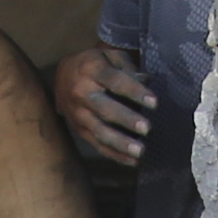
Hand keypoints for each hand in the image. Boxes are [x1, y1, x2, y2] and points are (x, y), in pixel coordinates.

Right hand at [53, 42, 155, 167]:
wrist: (62, 76)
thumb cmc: (95, 64)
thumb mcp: (109, 56)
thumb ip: (127, 67)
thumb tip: (146, 81)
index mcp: (91, 69)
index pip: (115, 81)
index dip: (135, 92)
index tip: (154, 102)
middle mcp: (81, 92)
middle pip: (105, 108)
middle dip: (126, 119)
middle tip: (147, 128)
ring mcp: (78, 113)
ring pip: (99, 131)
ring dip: (121, 143)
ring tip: (140, 151)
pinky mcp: (79, 129)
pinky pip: (97, 144)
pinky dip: (115, 154)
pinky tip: (133, 161)